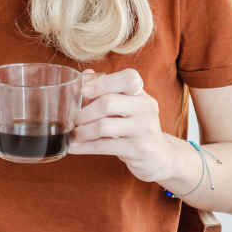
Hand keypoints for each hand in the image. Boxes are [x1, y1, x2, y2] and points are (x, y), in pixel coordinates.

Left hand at [68, 68, 173, 182]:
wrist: (157, 155)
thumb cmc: (134, 126)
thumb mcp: (124, 106)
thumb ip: (105, 90)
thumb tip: (85, 76)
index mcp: (141, 93)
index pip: (128, 78)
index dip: (103, 82)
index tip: (84, 91)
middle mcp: (146, 108)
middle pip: (108, 103)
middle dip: (84, 113)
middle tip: (75, 120)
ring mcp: (144, 130)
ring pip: (103, 126)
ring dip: (82, 131)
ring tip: (75, 134)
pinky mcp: (138, 150)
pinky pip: (103, 146)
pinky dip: (84, 147)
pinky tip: (73, 147)